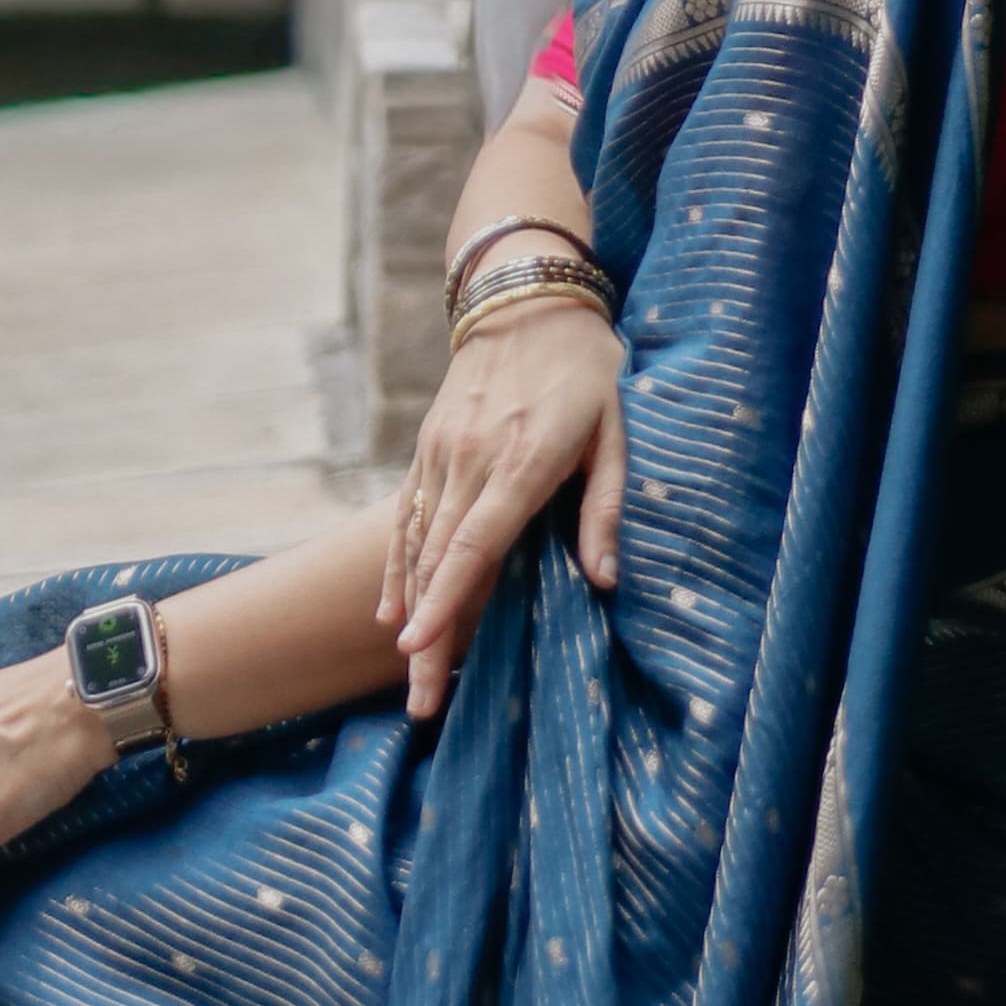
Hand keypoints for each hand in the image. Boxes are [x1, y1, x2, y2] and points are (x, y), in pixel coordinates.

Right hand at [380, 301, 625, 716]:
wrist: (525, 303)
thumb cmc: (583, 374)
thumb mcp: (614, 436)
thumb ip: (604, 511)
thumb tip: (605, 582)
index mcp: (520, 464)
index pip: (474, 544)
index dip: (448, 600)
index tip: (422, 647)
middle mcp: (469, 462)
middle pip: (439, 562)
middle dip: (427, 635)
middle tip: (419, 701)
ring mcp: (441, 455)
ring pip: (415, 545)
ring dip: (408, 611)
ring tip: (406, 669)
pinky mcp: (428, 450)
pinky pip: (407, 517)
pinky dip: (397, 568)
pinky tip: (391, 611)